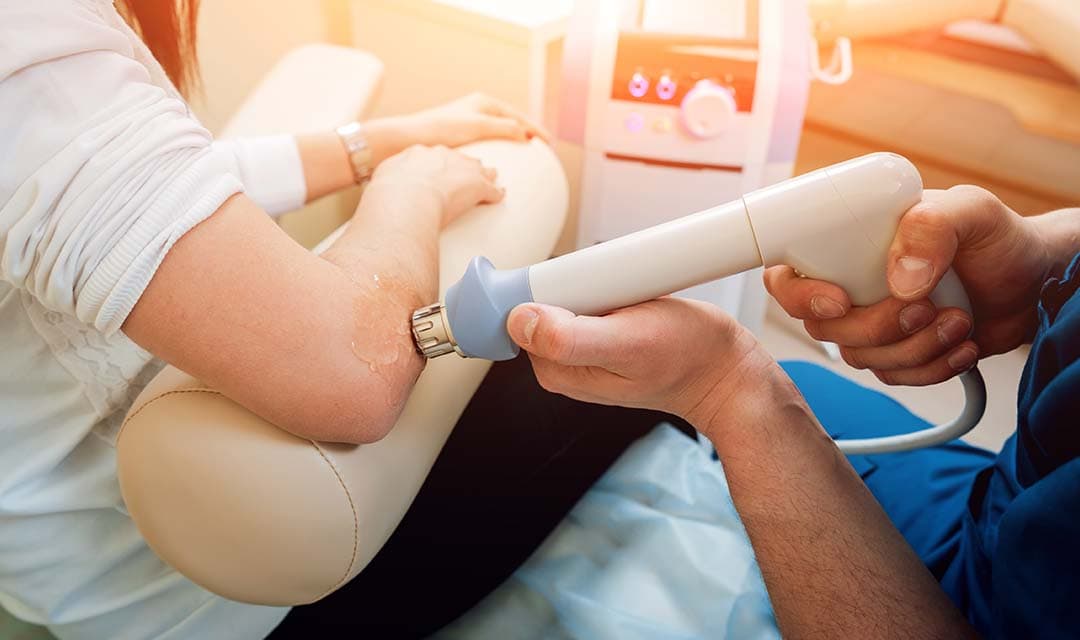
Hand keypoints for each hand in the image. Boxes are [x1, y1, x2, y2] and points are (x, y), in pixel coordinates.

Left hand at [366, 93, 549, 161]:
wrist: (408, 138)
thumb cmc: (441, 129)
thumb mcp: (477, 126)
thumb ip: (503, 127)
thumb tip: (524, 133)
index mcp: (483, 102)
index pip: (517, 116)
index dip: (534, 129)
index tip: (549, 142)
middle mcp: (476, 109)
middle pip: (510, 121)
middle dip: (527, 132)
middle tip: (542, 146)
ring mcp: (467, 122)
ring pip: (498, 131)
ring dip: (513, 140)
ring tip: (525, 153)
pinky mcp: (459, 136)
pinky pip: (487, 141)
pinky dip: (499, 148)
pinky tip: (498, 160)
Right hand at [370, 144, 503, 226]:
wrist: (406, 198)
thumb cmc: (390, 192)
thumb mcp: (385, 179)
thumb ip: (390, 178)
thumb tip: (385, 189)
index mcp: (422, 152)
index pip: (436, 155)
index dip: (440, 163)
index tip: (440, 170)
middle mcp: (446, 156)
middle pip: (461, 158)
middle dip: (465, 166)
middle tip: (467, 174)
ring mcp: (464, 169)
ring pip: (481, 170)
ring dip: (485, 175)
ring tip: (491, 180)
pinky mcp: (478, 186)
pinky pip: (493, 190)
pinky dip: (496, 194)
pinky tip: (499, 197)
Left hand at [506, 298, 776, 425]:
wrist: (723, 369)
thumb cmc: (684, 357)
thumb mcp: (627, 343)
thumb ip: (569, 338)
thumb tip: (518, 320)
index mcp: (556, 369)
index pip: (516, 319)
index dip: (534, 290)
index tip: (574, 284)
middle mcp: (562, 362)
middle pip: (537, 303)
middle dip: (568, 283)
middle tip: (610, 290)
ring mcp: (582, 349)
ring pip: (563, 296)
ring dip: (588, 282)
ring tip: (624, 295)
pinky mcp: (602, 333)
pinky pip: (586, 298)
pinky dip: (602, 286)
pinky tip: (628, 296)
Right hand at [765, 185, 1051, 385]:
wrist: (1033, 282)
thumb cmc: (997, 237)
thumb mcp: (971, 211)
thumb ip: (932, 227)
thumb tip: (898, 280)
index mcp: (846, 244)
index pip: (786, 275)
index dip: (798, 296)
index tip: (839, 301)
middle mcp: (849, 284)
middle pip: (822, 327)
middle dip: (875, 327)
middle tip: (924, 308)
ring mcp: (870, 321)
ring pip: (859, 357)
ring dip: (912, 348)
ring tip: (958, 321)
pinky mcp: (897, 353)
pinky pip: (892, 377)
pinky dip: (930, 368)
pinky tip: (962, 345)